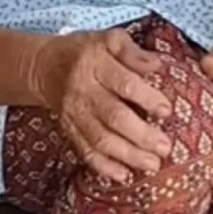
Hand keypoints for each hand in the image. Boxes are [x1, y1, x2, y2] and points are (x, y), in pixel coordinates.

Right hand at [31, 28, 171, 183]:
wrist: (45, 66)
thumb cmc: (86, 50)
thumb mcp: (109, 38)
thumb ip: (133, 52)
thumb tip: (157, 65)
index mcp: (95, 64)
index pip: (124, 83)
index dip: (147, 99)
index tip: (167, 111)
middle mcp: (83, 91)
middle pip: (114, 117)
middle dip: (141, 135)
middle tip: (164, 147)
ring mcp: (74, 114)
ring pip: (101, 139)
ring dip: (128, 155)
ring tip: (152, 164)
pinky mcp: (68, 130)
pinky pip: (86, 152)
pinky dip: (104, 166)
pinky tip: (124, 175)